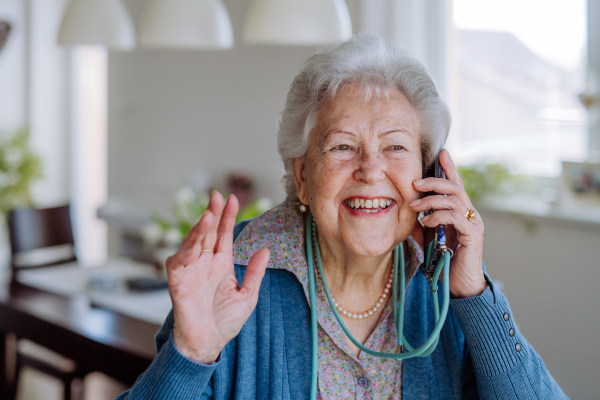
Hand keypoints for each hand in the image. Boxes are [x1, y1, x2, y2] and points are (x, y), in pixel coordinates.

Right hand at [166, 191, 269, 362]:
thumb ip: (255, 273)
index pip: (224, 234)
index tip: (233, 199)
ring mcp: (190, 270)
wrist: (208, 343)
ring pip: (193, 243)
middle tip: (217, 196)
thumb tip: (265, 249)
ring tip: (209, 215)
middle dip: (212, 214)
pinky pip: (179, 261)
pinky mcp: (177, 281)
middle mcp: (205, 262)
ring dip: (200, 229)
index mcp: (221, 263)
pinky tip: (194, 240)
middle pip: (208, 232)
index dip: (227, 217)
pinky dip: (186, 250)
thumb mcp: (247, 295)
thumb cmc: (225, 321)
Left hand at [408, 150, 485, 297]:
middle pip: (455, 187)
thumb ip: (422, 223)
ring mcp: (473, 223)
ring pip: (454, 200)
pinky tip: (426, 221)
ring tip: (415, 206)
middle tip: (415, 184)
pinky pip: (455, 217)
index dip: (449, 168)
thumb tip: (406, 211)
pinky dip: (438, 216)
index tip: (441, 152)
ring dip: (431, 200)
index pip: (455, 184)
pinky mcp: (473, 235)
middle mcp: (470, 214)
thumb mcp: (429, 237)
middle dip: (434, 181)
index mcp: (460, 211)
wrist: (459, 285)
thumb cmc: (445, 261)